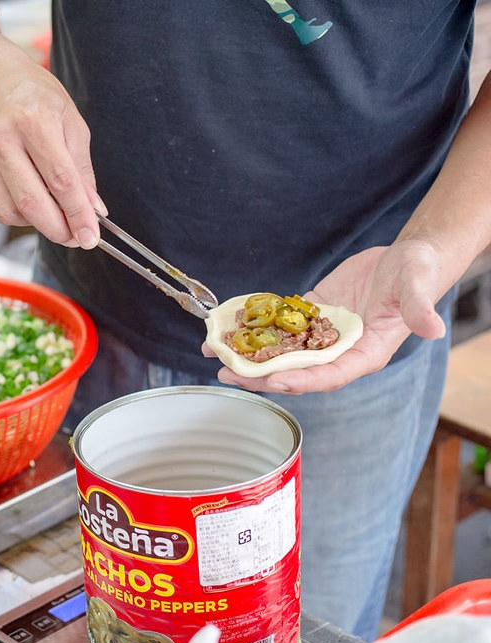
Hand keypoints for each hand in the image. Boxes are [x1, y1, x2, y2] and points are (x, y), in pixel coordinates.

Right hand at [0, 50, 103, 248]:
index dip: (78, 215)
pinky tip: (14, 187)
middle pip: (31, 203)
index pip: (61, 181)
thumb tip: (93, 210)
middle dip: (56, 229)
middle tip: (71, 236)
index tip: (89, 237)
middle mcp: (0, 136)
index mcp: (34, 120)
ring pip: (7, 212)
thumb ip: (82, 169)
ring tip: (41, 201)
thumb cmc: (33, 96)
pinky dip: (6, 208)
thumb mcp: (70, 121)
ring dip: (31, 219)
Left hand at [203, 241, 447, 393]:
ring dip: (249, 355)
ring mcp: (323, 334)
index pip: (331, 376)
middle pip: (296, 370)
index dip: (302, 380)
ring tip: (214, 353)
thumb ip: (419, 309)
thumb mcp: (418, 286)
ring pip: (282, 351)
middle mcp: (340, 350)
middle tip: (227, 373)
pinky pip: (279, 325)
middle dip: (261, 375)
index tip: (274, 381)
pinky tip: (228, 326)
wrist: (408, 257)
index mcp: (367, 353)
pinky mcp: (311, 314)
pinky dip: (255, 327)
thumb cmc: (419, 273)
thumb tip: (433, 328)